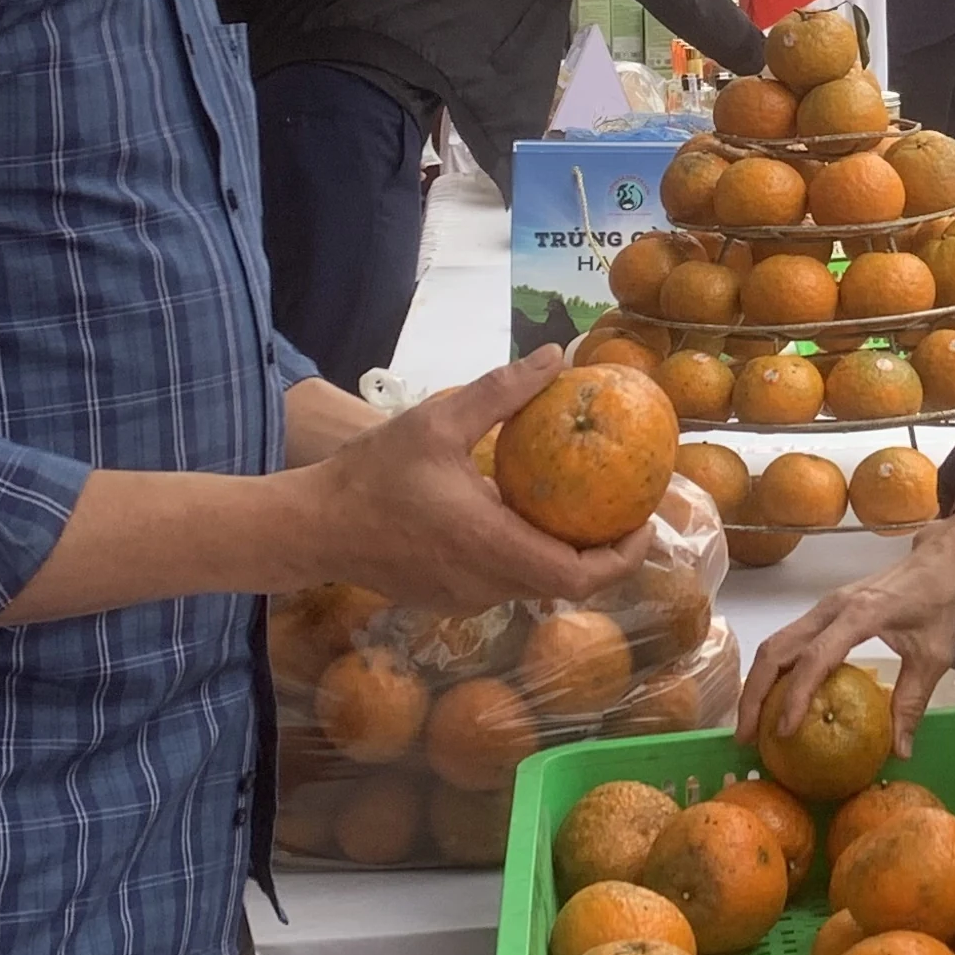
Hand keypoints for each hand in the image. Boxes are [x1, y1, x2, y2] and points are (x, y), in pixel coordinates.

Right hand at [313, 349, 651, 613]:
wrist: (310, 528)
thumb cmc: (371, 475)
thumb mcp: (439, 421)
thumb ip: (502, 391)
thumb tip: (556, 355)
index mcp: (493, 546)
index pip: (581, 576)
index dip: (623, 556)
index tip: (643, 522)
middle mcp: (486, 584)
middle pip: (566, 583)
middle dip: (602, 551)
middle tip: (621, 506)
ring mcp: (465, 598)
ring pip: (534, 584)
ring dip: (562, 552)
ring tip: (578, 504)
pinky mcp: (446, 600)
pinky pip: (502, 582)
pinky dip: (525, 556)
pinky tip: (520, 514)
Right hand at [738, 508, 954, 756]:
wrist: (936, 562)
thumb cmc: (937, 603)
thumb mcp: (933, 656)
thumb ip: (913, 701)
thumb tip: (900, 751)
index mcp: (859, 615)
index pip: (815, 658)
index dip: (795, 695)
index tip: (784, 731)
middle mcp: (831, 608)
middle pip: (776, 649)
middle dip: (755, 693)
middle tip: (747, 736)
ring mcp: (822, 607)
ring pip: (774, 644)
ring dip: (756, 683)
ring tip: (751, 725)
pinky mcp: (822, 611)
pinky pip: (787, 641)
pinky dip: (771, 672)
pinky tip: (773, 701)